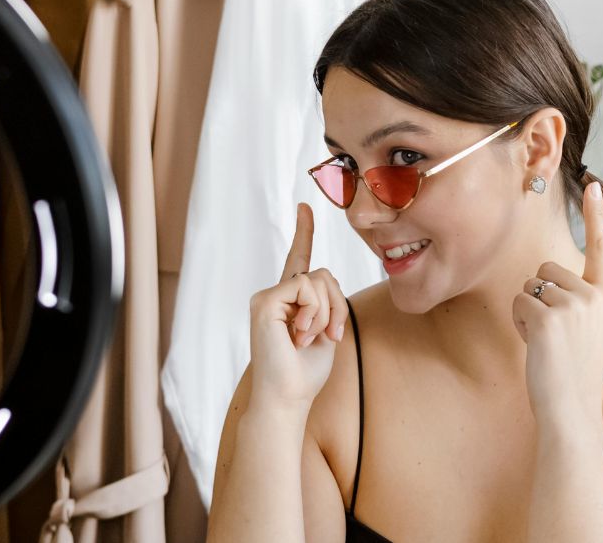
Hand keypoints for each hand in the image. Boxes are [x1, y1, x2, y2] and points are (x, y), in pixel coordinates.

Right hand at [247, 202, 348, 410]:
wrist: (287, 397)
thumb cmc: (305, 373)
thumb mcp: (326, 331)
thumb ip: (328, 303)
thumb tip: (326, 284)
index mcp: (290, 302)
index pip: (299, 260)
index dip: (303, 232)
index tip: (305, 206)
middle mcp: (276, 295)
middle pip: (324, 275)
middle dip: (337, 306)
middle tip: (327, 336)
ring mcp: (267, 297)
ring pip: (318, 280)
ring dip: (326, 314)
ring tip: (308, 338)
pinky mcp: (264, 302)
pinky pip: (306, 288)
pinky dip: (314, 313)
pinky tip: (299, 334)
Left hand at [511, 182, 602, 423]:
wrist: (572, 407)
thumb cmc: (583, 369)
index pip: (600, 248)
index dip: (594, 215)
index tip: (591, 185)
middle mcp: (594, 296)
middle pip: (545, 270)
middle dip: (540, 297)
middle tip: (554, 332)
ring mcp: (573, 306)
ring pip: (529, 286)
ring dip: (528, 312)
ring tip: (547, 341)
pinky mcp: (549, 318)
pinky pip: (518, 304)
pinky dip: (519, 325)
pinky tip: (536, 347)